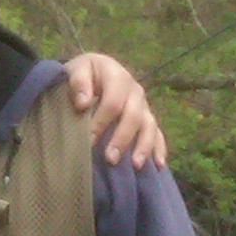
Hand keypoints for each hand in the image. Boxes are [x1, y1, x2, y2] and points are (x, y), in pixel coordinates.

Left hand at [63, 53, 167, 169]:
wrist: (93, 72)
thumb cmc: (83, 75)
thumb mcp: (76, 69)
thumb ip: (78, 82)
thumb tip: (83, 102)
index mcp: (117, 76)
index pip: (113, 102)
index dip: (101, 122)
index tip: (89, 141)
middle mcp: (134, 91)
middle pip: (133, 116)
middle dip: (122, 138)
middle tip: (110, 158)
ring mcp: (143, 105)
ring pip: (149, 125)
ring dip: (144, 146)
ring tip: (136, 165)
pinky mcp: (147, 118)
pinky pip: (157, 133)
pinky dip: (159, 148)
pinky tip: (158, 165)